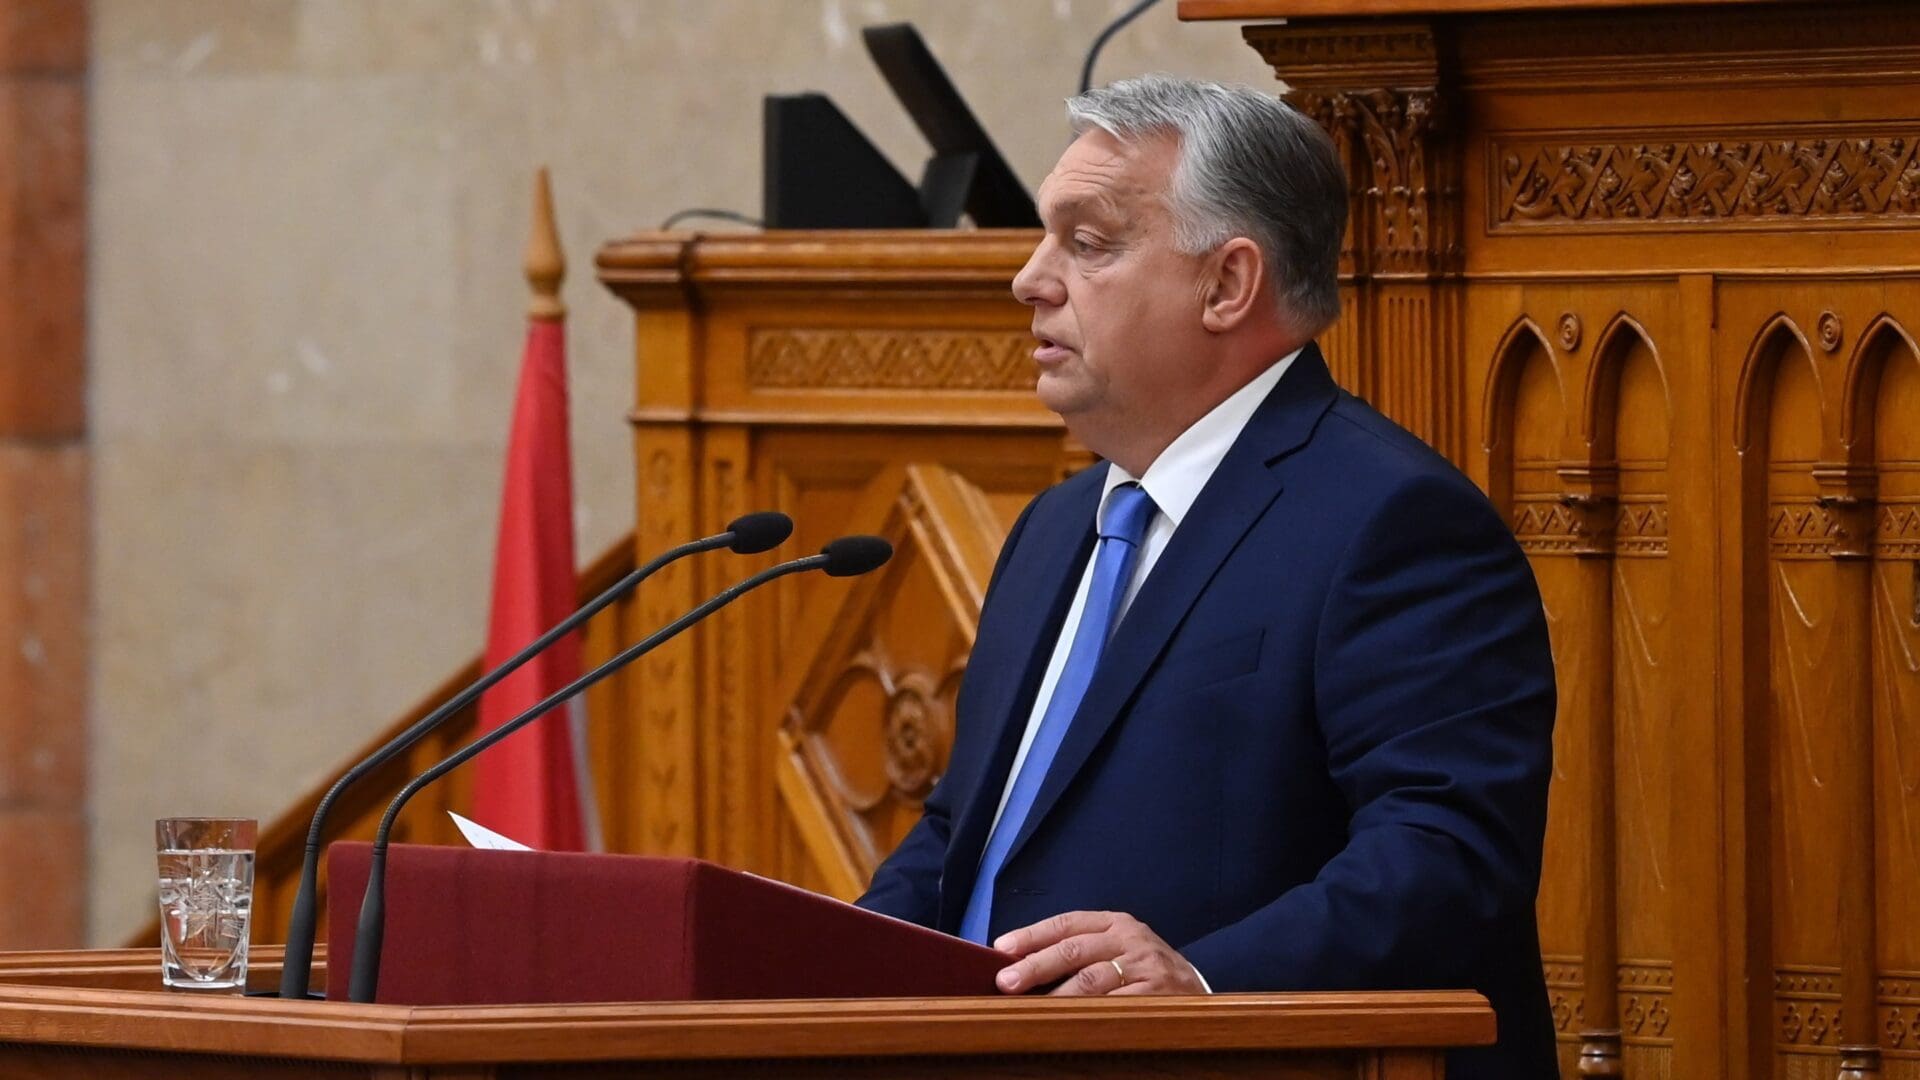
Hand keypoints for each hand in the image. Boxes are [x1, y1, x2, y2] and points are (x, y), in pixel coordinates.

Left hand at [992, 910, 1207, 995]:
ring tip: (1031, 1007)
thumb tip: (1021, 965)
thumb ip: (1079, 951)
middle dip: (1036, 966)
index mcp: (1115, 924)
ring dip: (1057, 996)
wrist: (1197, 989)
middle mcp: (1131, 940)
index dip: (1032, 935)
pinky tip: (1068, 1023)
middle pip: (1074, 950)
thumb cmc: (1143, 971)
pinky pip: (1115, 1007)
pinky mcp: (1157, 996)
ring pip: (1092, 980)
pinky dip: (1089, 1016)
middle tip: (1007, 982)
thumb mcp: (1117, 949)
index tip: (1002, 949)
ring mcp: (1146, 968)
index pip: (1066, 924)